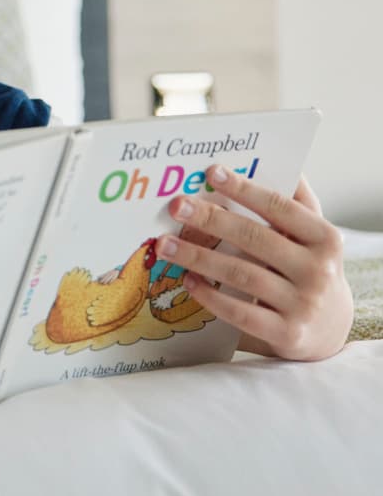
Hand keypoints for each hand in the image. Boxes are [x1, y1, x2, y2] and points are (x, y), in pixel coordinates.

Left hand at [158, 167, 351, 361]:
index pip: (280, 207)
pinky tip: (188, 281)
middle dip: (212, 219)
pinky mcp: (287, 334)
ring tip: (165, 245)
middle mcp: (319, 270)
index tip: (210, 172)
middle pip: (255, 238)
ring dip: (198, 257)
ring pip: (242, 275)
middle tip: (176, 206)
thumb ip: (291, 204)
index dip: (245, 188)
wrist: (329, 329)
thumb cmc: (309, 269)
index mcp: (325, 238)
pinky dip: (210, 296)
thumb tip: (264, 161)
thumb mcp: (311, 237)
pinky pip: (240, 313)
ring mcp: (304, 304)